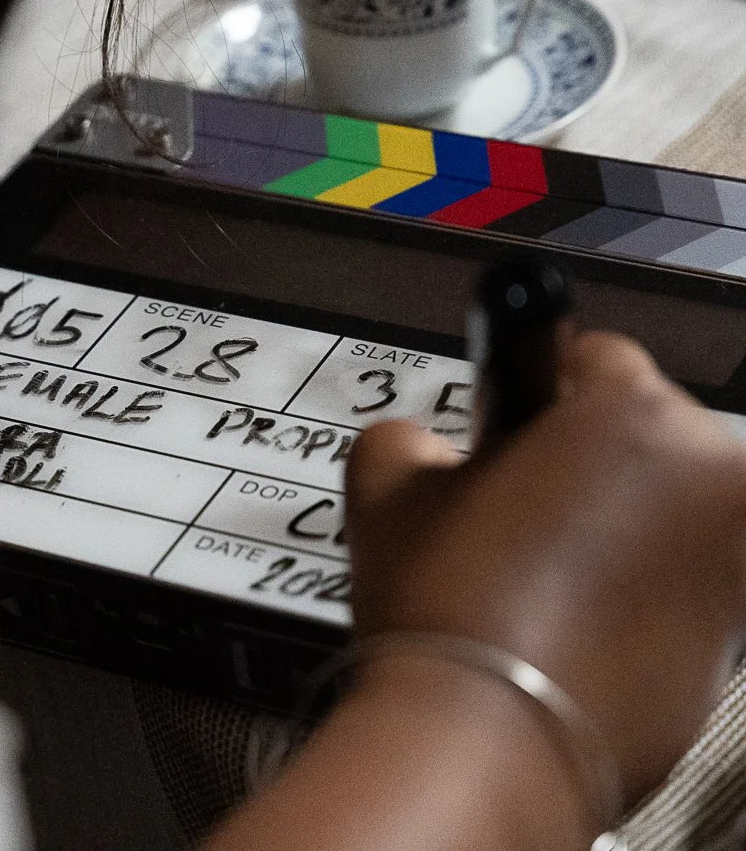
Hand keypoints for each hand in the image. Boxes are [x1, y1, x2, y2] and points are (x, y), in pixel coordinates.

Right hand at [347, 331, 745, 801]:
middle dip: (590, 461)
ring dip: (621, 525)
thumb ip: (412, 438)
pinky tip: (569, 621)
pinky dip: (640, 591)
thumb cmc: (449, 607)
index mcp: (633, 414)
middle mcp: (712, 476)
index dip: (539, 393)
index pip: (594, 357)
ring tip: (540, 574)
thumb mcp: (387, 487)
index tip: (515, 429)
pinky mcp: (738, 637)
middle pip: (646, 436)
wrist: (486, 742)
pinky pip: (683, 585)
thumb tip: (428, 449)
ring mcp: (734, 561)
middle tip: (517, 510)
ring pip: (668, 512)